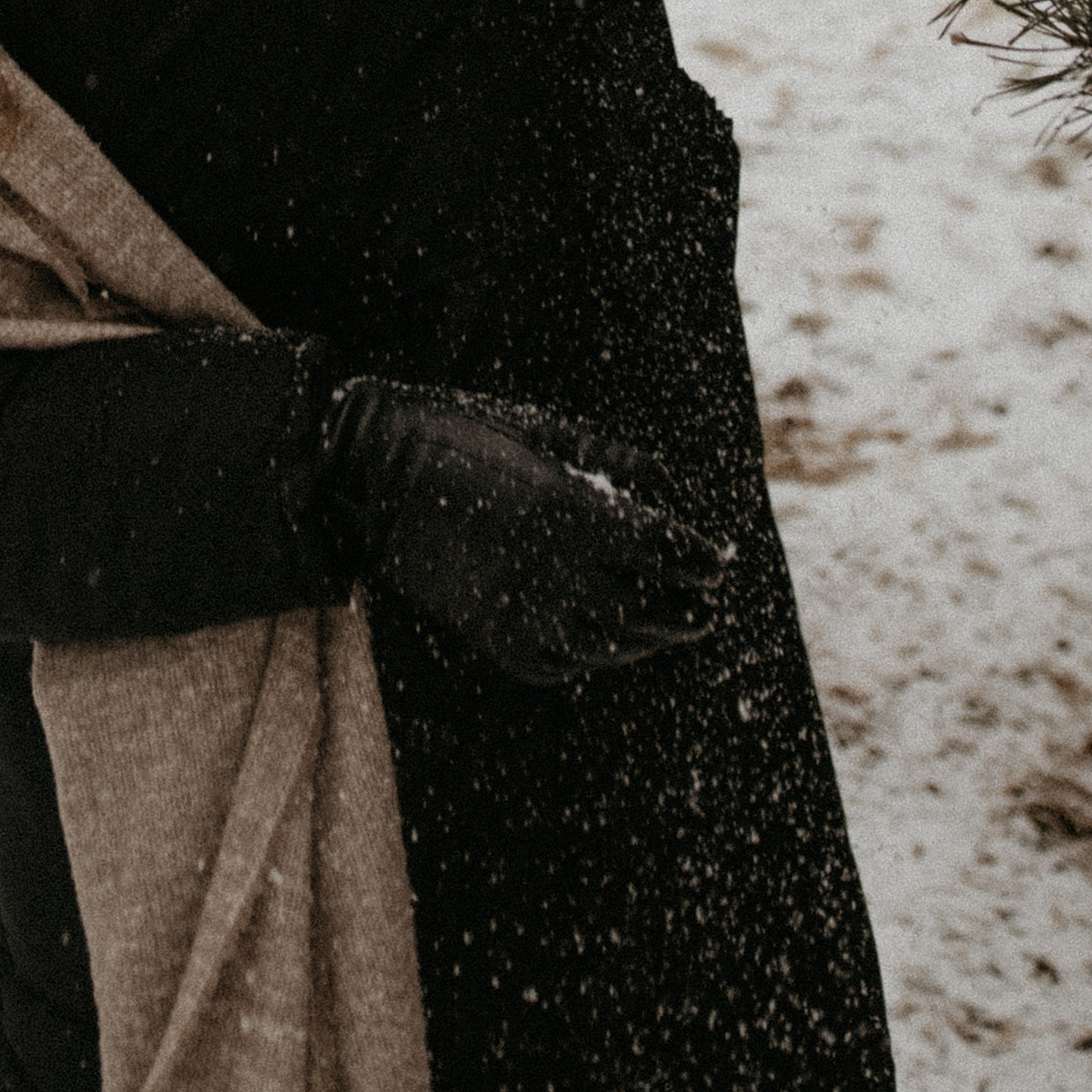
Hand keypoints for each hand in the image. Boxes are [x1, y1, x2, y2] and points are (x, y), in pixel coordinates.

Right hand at [323, 377, 729, 684]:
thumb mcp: (539, 427)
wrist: (373, 471)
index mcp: (569, 508)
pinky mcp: (489, 634)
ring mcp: (519, 607)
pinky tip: (600, 646)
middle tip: (704, 612)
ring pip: (605, 646)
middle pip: (643, 607)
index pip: (662, 547)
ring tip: (660, 633)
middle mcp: (552, 566)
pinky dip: (587, 660)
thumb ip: (606, 458)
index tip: (717, 565)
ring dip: (642, 642)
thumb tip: (664, 485)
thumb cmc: (461, 431)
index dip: (698, 560)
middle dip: (682, 611)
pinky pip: (556, 664)